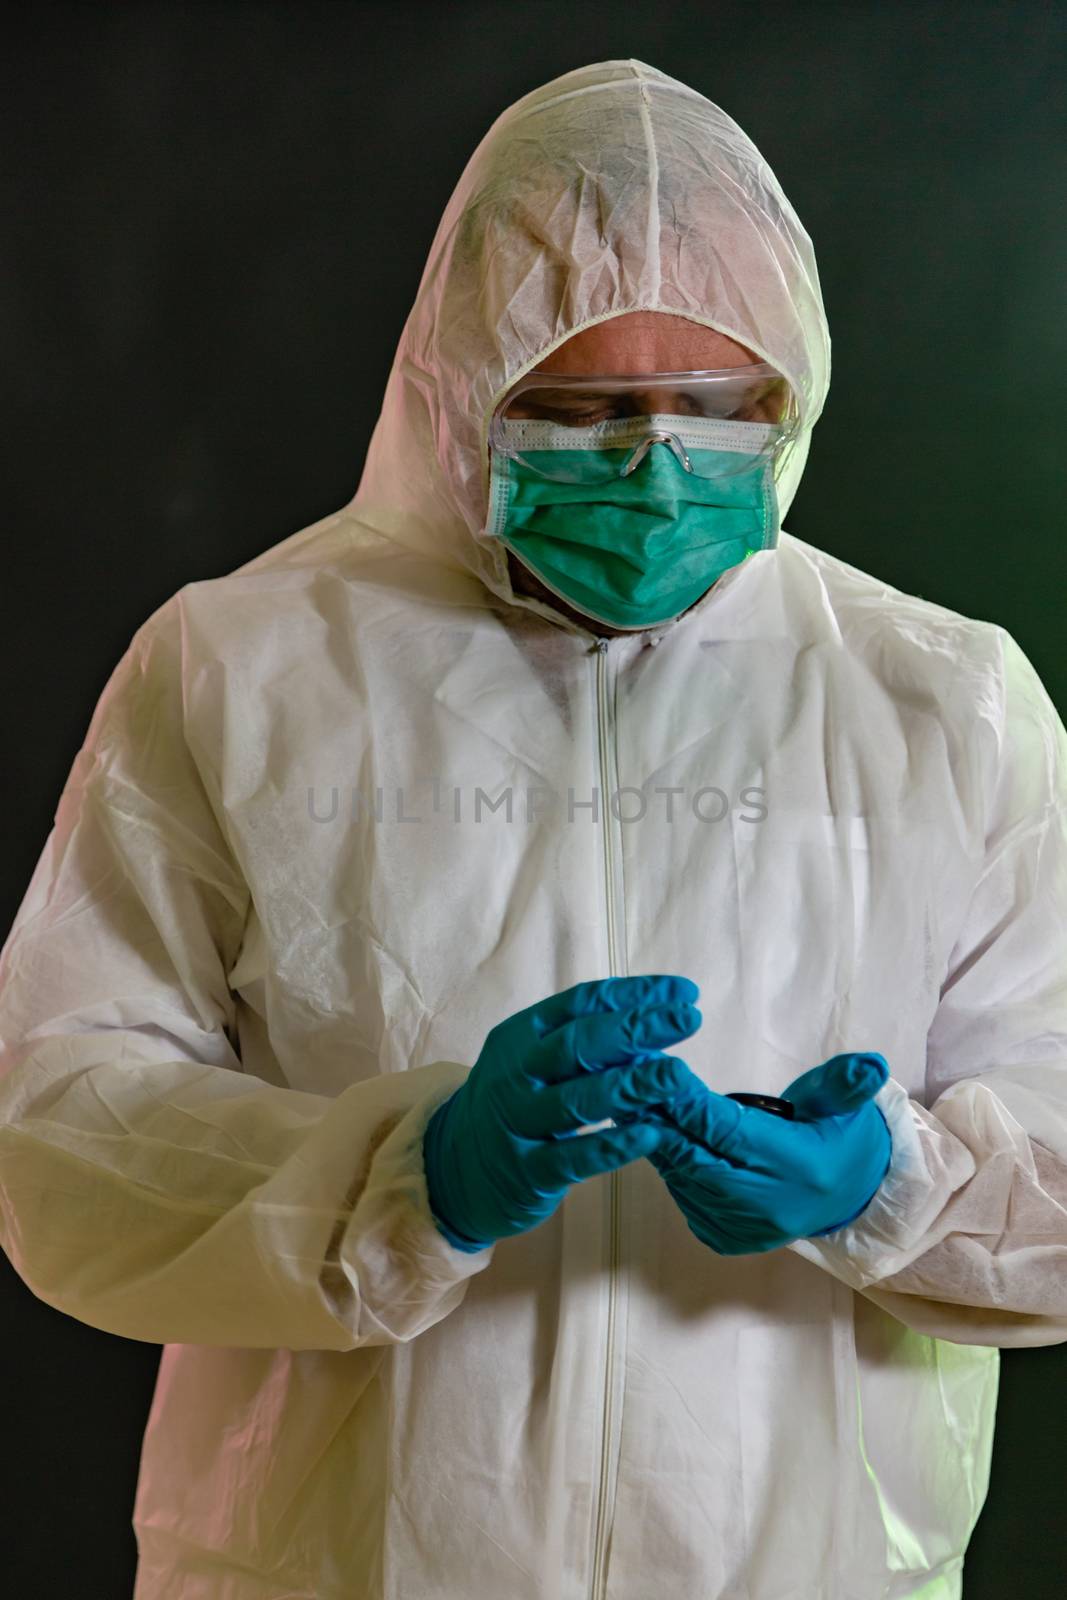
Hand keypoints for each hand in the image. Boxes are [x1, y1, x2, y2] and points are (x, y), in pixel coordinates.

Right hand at [423, 975, 702, 1250]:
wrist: (451, 1170)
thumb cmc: (512, 1105)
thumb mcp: (530, 1061)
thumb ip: (579, 1042)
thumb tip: (652, 1017)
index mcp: (520, 1036)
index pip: (582, 1004)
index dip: (635, 995)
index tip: (683, 992)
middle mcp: (514, 1074)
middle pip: (579, 1044)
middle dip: (637, 1029)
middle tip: (688, 1019)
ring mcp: (517, 1123)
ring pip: (578, 1099)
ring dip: (632, 1084)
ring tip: (678, 1075)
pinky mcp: (526, 1172)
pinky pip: (574, 1157)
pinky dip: (614, 1144)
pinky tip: (652, 1133)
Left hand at [644, 1053, 892, 1254]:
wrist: (850, 1194)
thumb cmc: (837, 1135)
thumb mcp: (843, 1102)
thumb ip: (845, 1081)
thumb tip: (871, 1063)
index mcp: (801, 1168)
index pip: (732, 1132)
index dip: (692, 1106)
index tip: (660, 1074)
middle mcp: (772, 1207)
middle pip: (700, 1161)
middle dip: (662, 1124)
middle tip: (628, 1088)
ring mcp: (749, 1230)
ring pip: (687, 1182)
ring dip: (659, 1145)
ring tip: (632, 1106)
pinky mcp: (731, 1240)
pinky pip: (687, 1200)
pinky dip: (671, 1169)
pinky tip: (656, 1140)